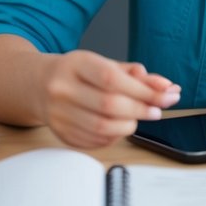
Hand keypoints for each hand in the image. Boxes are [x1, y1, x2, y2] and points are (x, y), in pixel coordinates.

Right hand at [37, 50, 179, 148]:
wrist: (39, 85)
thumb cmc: (79, 73)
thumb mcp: (105, 65)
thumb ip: (136, 75)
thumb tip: (166, 87)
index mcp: (75, 64)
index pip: (111, 78)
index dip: (142, 91)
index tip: (164, 97)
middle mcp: (62, 88)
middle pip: (108, 105)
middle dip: (140, 111)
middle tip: (156, 111)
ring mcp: (58, 113)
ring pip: (102, 128)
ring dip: (128, 126)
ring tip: (134, 119)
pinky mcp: (60, 133)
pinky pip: (94, 141)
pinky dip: (113, 138)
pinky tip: (117, 128)